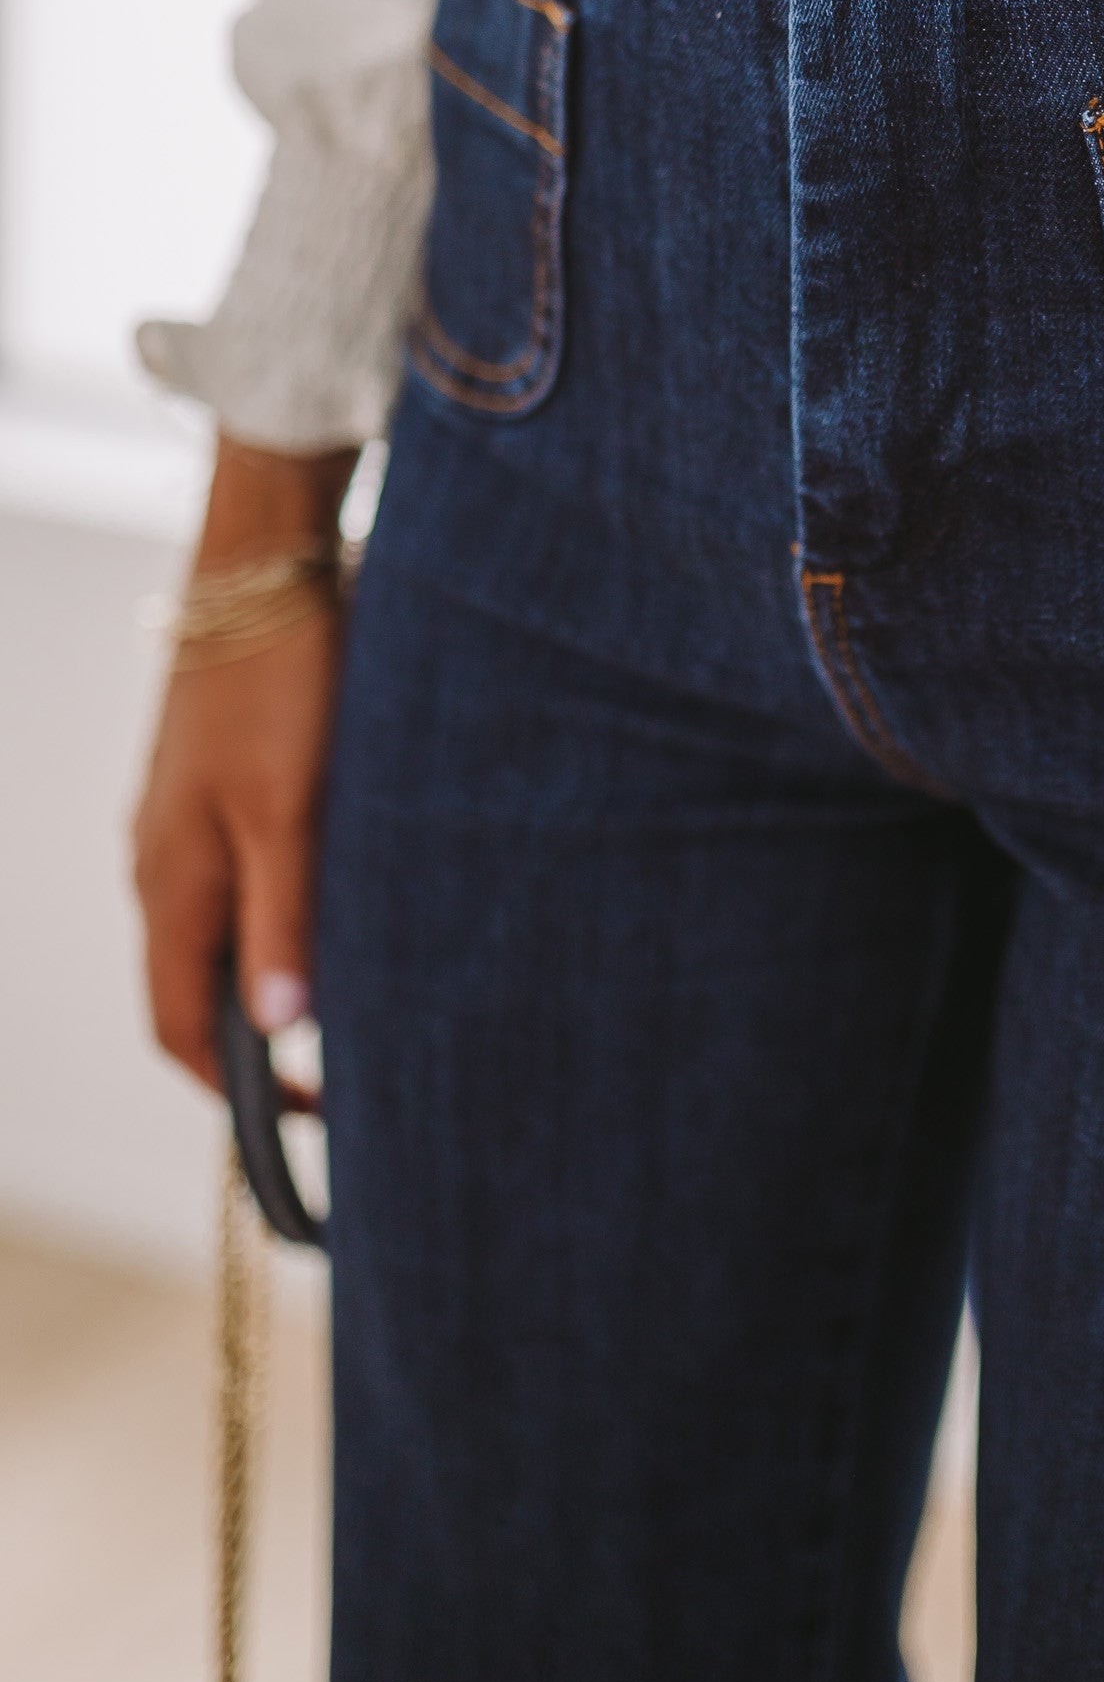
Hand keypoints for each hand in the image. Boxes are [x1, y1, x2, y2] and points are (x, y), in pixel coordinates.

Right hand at [132, 436, 356, 1090]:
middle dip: (260, 1044)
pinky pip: (242, 878)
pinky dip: (286, 917)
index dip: (237, 1089)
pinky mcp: (222, 783)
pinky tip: (346, 910)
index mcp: (170, 879)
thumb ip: (285, 915)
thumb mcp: (292, 806)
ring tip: (360, 1002)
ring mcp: (189, 820)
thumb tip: (278, 1029)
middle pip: (200, 985)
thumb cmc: (282, 677)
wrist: (268, 562)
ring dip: (279, 975)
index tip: (314, 1120)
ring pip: (225, 930)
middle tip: (349, 1075)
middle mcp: (165, 859)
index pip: (179, 1024)